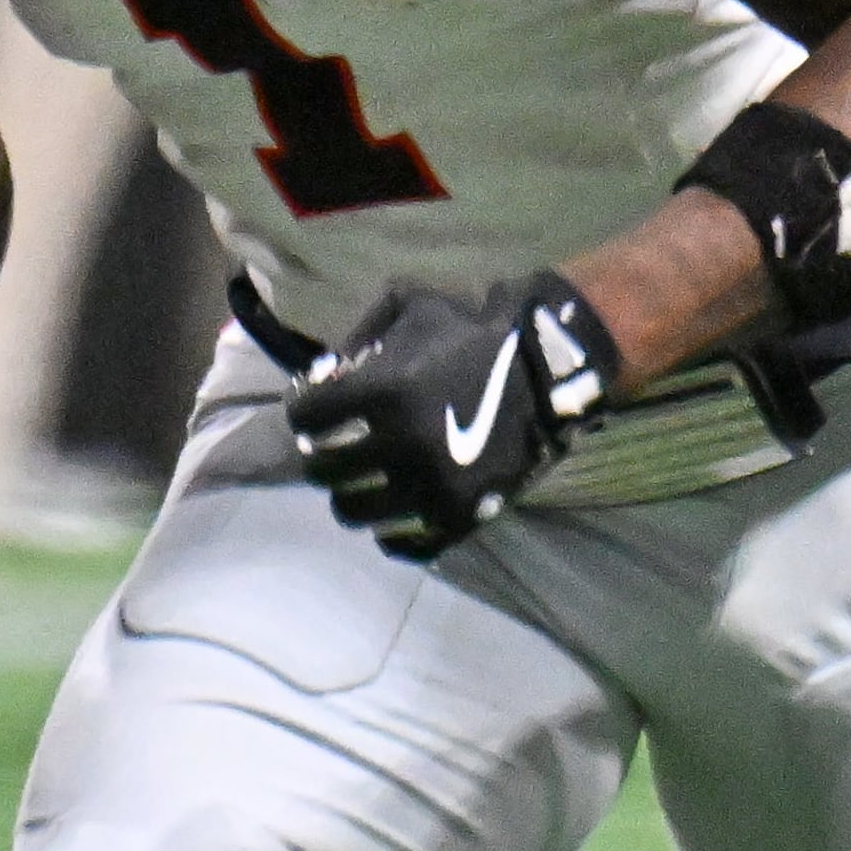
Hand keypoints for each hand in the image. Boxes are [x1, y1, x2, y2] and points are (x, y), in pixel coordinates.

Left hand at [284, 275, 618, 559]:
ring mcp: (431, 489)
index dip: (303, 411)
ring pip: (352, 512)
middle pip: (322, 470)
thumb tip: (319, 379)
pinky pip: (400, 544)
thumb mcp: (408, 305)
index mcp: (383, 393)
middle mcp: (402, 446)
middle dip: (322, 453)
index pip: (305, 419)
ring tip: (364, 477)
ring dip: (351, 492)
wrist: (546, 370)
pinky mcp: (459, 518)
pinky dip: (390, 528)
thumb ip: (355, 337)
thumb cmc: (471, 332)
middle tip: (335, 444)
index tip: (313, 407)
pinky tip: (395, 505)